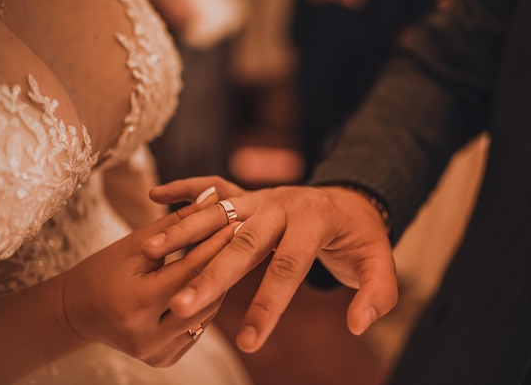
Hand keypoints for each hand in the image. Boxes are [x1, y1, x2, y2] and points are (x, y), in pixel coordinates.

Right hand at [58, 192, 235, 366]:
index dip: (216, 243)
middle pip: (204, 296)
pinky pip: (198, 329)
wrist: (78, 313)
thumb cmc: (103, 270)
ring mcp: (157, 353)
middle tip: (244, 238)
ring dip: (221, 285)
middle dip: (224, 264)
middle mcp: (147, 335)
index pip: (190, 270)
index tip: (236, 220)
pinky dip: (207, 305)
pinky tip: (215, 283)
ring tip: (235, 257)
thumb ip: (177, 222)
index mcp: (136, 304)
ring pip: (206, 314)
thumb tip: (212, 195)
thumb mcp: (136, 243)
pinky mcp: (165, 359)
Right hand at [144, 176, 397, 352]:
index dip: (269, 304)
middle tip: (181, 306)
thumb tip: (355, 325)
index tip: (250, 342)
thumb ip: (376, 294)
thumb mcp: (380, 262)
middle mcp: (282, 204)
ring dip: (184, 232)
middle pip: (243, 242)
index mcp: (315, 221)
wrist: (349, 198)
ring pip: (219, 214)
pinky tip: (156, 196)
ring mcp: (262, 197)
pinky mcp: (249, 195)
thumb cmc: (362, 236)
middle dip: (211, 275)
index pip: (289, 266)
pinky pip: (213, 188)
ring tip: (150, 253)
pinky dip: (185, 190)